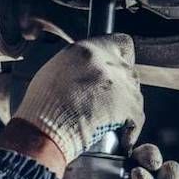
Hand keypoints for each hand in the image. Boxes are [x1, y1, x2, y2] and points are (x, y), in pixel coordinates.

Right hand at [12, 34, 144, 162]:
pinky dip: (131, 128)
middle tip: (109, 102)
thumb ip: (75, 66)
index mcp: (85, 50)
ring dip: (126, 107)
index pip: (121, 42)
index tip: (118, 68)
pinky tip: (122, 136)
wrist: (43, 131)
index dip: (122, 57)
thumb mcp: (53, 72)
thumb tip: (84, 71)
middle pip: (128, 70)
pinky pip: (138, 115)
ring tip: (111, 121)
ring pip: (135, 93)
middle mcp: (104, 62)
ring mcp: (118, 84)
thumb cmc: (41, 108)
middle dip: (122, 87)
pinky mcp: (126, 106)